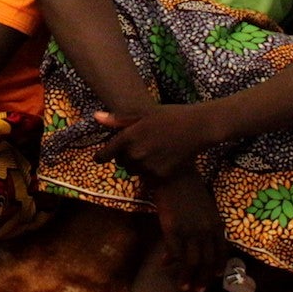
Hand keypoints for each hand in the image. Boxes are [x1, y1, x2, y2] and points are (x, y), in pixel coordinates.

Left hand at [92, 103, 211, 180]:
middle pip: (121, 163)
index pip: (106, 153)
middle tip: (136, 148)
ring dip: (137, 165)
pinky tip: (160, 160)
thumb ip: (118, 119)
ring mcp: (148, 166)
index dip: (101, 156)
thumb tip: (96, 117)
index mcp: (128, 137)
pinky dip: (151, 171)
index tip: (98, 158)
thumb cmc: (169, 116)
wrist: (196, 128)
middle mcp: (136, 154)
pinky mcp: (161, 176)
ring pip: (134, 171)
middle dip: (124, 157)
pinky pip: (149, 177)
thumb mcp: (142, 113)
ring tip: (149, 153)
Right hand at [151, 173, 224, 291]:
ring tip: (182, 286)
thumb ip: (207, 224)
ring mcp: (190, 232)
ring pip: (191, 262)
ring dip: (187, 277)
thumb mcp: (206, 206)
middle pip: (207, 262)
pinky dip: (171, 261)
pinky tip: (164, 265)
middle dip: (203, 278)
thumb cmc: (190, 186)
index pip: (221, 252)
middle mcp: (206, 231)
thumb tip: (203, 237)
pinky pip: (174, 252)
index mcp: (217, 224)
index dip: (218, 267)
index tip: (214, 277)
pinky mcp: (173, 230)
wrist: (175, 173)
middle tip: (198, 290)